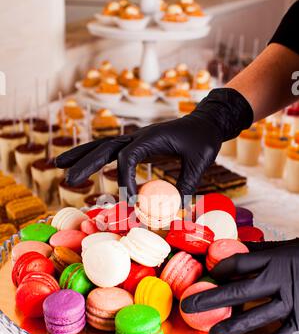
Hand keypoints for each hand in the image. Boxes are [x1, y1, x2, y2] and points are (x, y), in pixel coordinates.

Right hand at [55, 88, 252, 199]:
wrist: (206, 122)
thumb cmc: (203, 139)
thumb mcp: (199, 161)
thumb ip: (187, 183)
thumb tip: (175, 211)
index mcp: (151, 137)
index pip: (127, 157)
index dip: (124, 179)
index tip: (129, 202)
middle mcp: (138, 136)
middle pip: (104, 148)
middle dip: (84, 162)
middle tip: (66, 178)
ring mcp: (135, 139)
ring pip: (102, 146)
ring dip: (81, 155)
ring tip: (58, 164)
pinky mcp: (137, 145)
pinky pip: (111, 151)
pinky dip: (95, 157)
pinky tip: (85, 166)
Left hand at [181, 242, 298, 333]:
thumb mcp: (284, 248)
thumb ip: (258, 252)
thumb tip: (229, 249)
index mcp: (274, 260)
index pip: (238, 265)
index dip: (219, 270)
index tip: (207, 275)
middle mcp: (280, 281)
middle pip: (239, 292)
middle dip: (211, 300)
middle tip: (189, 306)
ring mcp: (292, 302)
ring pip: (258, 317)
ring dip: (234, 326)